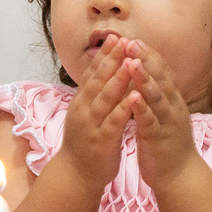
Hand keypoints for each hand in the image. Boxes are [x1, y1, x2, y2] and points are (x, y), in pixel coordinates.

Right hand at [53, 36, 134, 195]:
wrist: (76, 175)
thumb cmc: (86, 143)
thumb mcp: (87, 114)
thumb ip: (94, 95)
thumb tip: (104, 73)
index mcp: (82, 102)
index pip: (92, 73)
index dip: (103, 55)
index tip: (115, 37)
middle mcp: (83, 110)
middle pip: (98, 80)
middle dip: (111, 59)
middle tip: (124, 40)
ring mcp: (91, 125)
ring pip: (105, 97)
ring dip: (118, 78)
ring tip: (131, 61)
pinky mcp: (101, 141)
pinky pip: (114, 121)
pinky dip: (124, 108)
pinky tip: (135, 97)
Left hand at [123, 39, 200, 194]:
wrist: (179, 176)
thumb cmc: (166, 144)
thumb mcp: (162, 115)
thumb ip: (155, 96)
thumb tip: (145, 77)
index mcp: (172, 100)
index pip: (161, 71)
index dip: (148, 55)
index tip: (133, 39)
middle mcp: (173, 107)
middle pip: (161, 78)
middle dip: (146, 59)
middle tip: (131, 41)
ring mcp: (168, 122)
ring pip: (157, 96)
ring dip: (145, 78)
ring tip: (132, 62)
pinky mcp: (160, 139)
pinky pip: (151, 121)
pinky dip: (143, 108)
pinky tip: (132, 97)